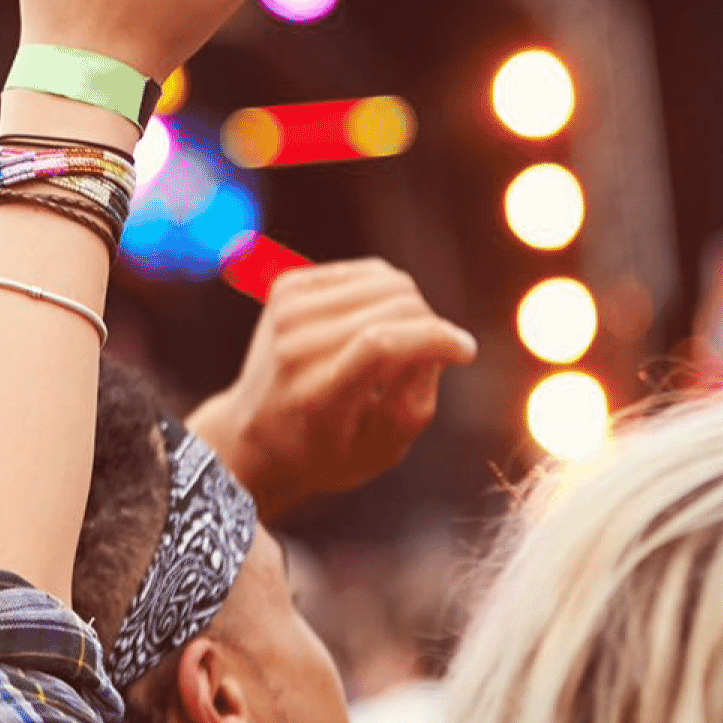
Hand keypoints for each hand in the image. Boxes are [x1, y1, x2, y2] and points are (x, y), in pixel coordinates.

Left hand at [194, 260, 477, 517]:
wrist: (256, 433)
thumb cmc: (328, 450)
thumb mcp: (381, 451)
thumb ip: (415, 402)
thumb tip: (437, 343)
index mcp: (316, 395)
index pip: (381, 345)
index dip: (436, 340)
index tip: (466, 352)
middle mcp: (295, 348)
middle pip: (394, 307)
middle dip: (430, 328)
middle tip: (430, 357)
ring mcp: (287, 311)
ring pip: (387, 281)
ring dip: (412, 309)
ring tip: (403, 343)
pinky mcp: (288, 286)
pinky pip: (368, 272)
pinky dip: (386, 293)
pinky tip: (378, 321)